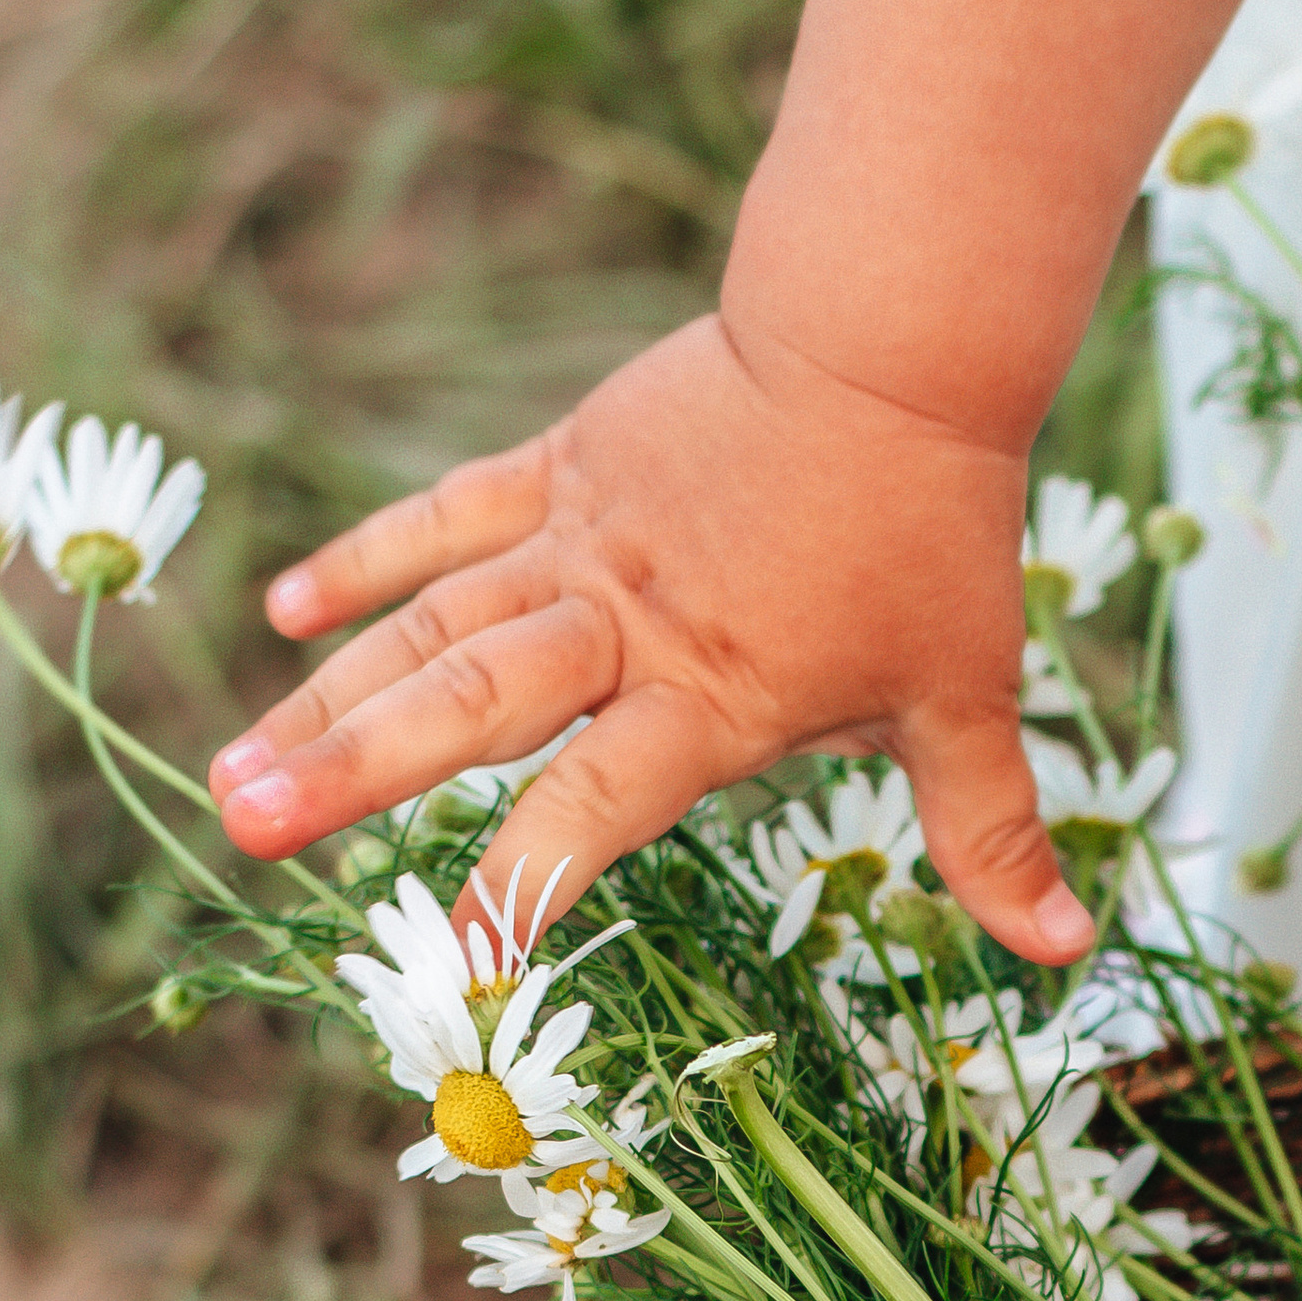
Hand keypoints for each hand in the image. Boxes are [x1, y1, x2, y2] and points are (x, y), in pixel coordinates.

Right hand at [208, 313, 1092, 961]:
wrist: (892, 348)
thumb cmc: (933, 535)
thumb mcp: (968, 695)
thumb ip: (994, 833)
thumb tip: (1069, 952)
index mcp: (712, 693)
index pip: (601, 800)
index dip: (529, 876)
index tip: (457, 950)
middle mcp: (625, 624)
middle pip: (470, 704)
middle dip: (355, 772)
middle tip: (248, 829)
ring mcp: (579, 541)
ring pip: (432, 625)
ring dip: (328, 696)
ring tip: (232, 770)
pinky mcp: (562, 470)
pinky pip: (448, 519)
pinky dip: (369, 561)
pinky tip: (288, 609)